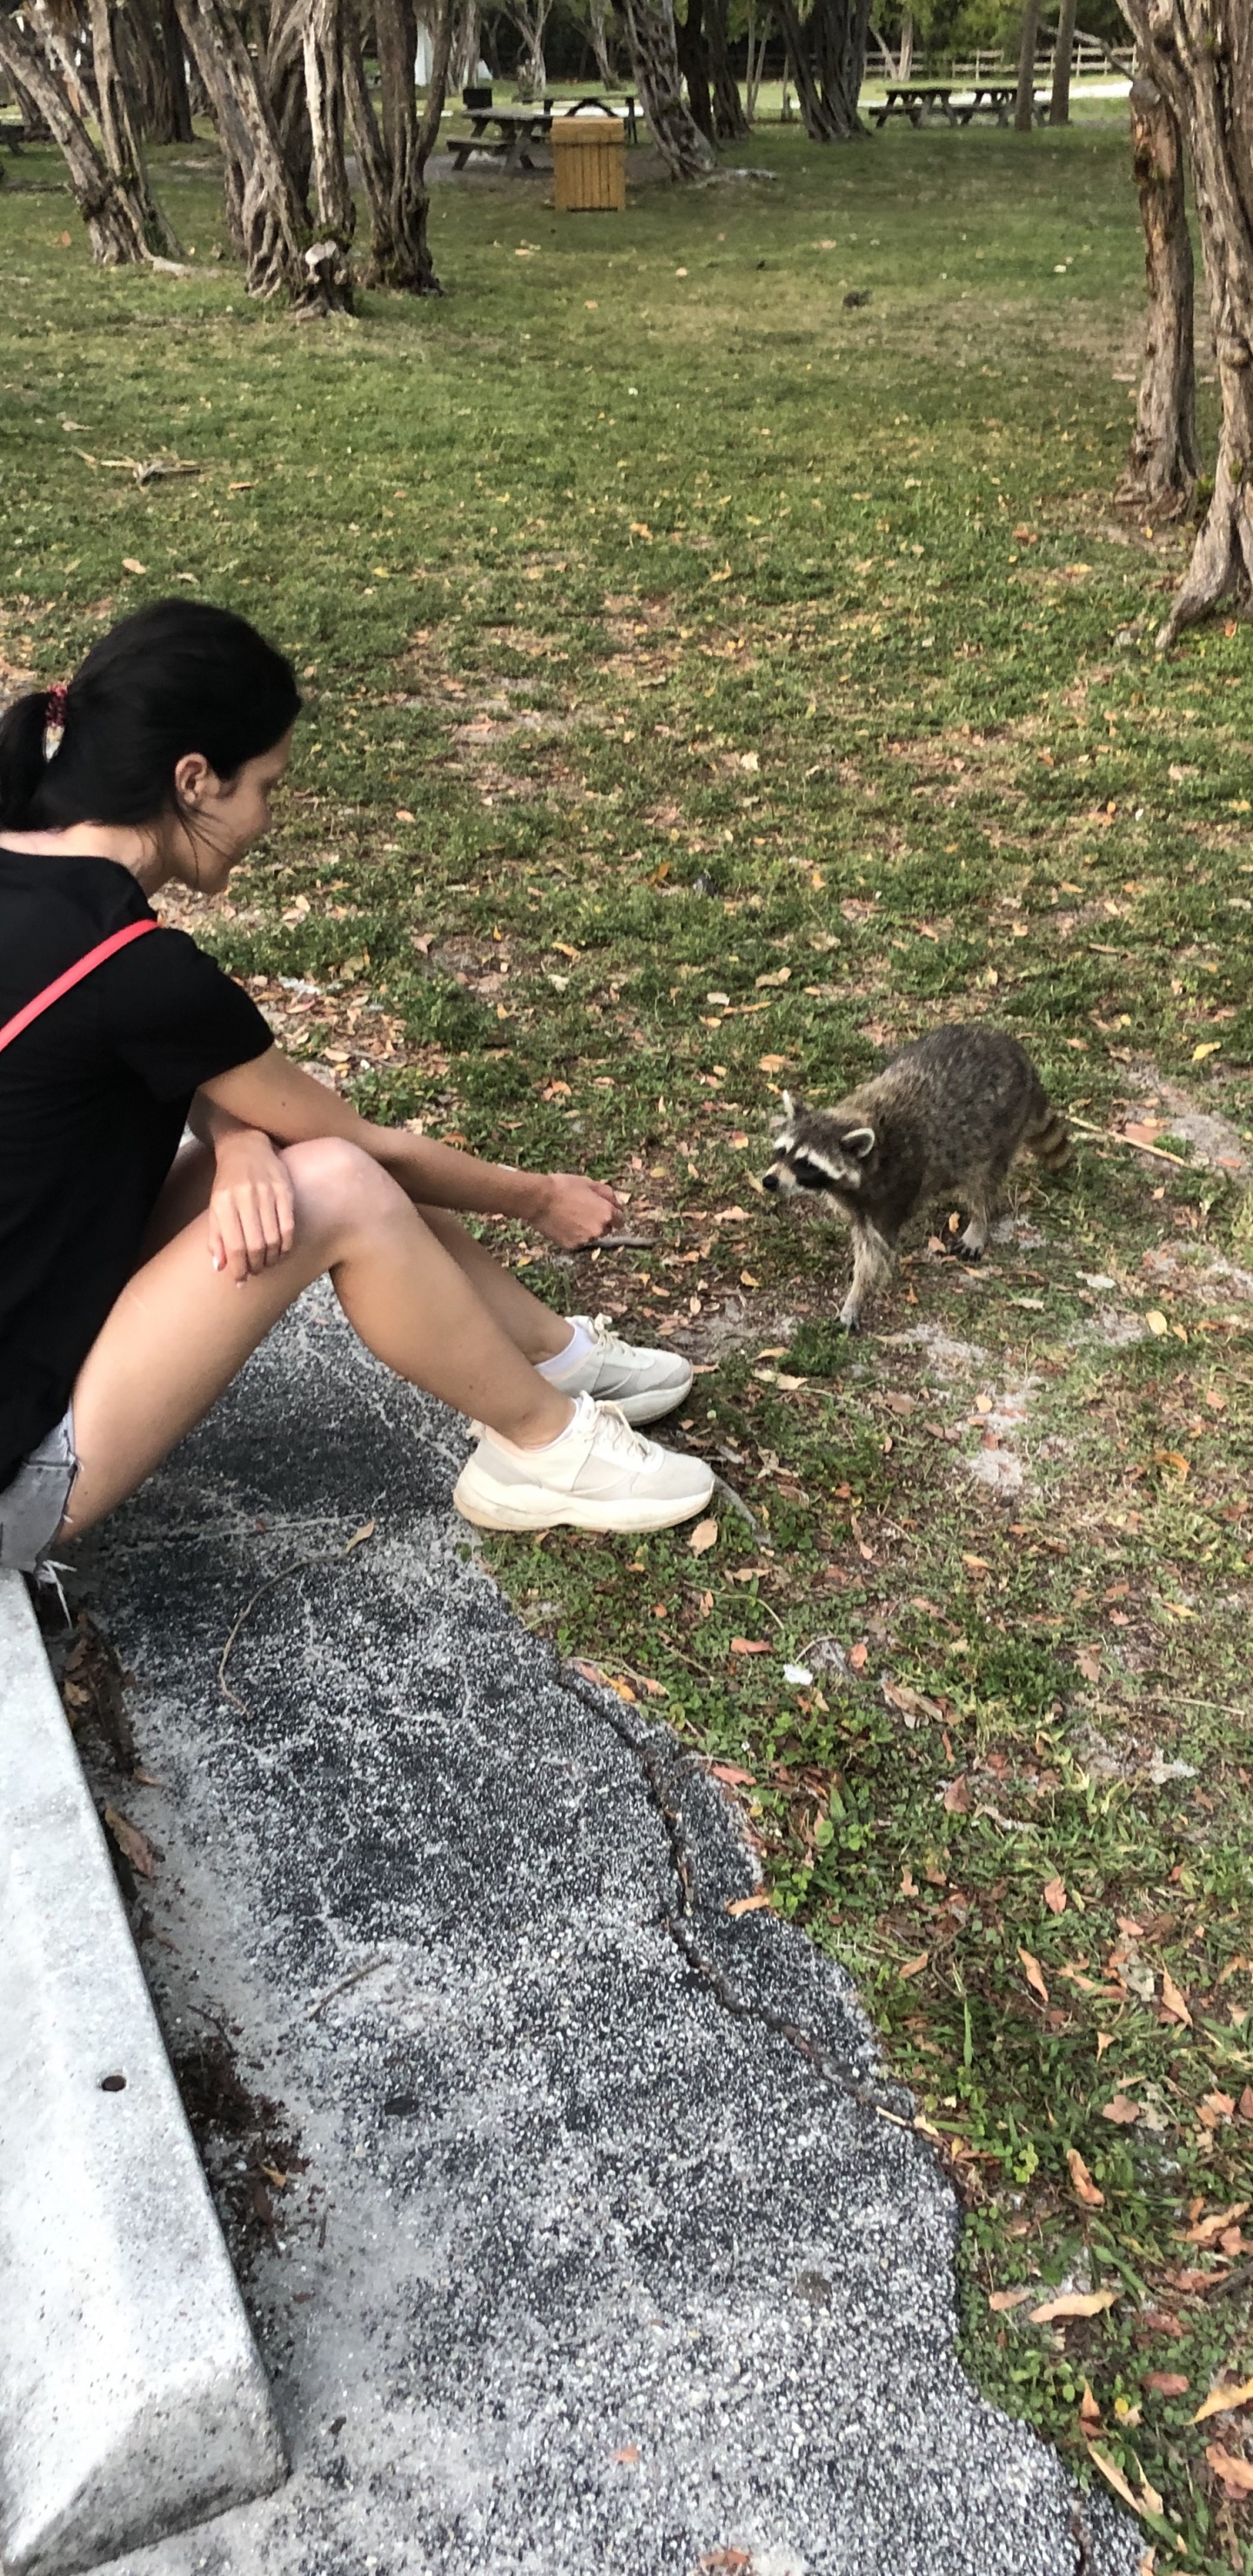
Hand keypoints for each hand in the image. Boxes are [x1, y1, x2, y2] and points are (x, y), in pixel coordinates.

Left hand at [208, 1130, 295, 1282]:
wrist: (245, 1147)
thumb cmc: (227, 1182)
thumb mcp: (215, 1207)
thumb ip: (216, 1237)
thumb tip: (220, 1267)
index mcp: (224, 1203)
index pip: (234, 1245)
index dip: (239, 1268)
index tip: (241, 1280)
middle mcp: (245, 1197)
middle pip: (255, 1245)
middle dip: (255, 1265)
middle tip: (255, 1272)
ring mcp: (267, 1192)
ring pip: (273, 1238)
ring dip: (271, 1258)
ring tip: (267, 1264)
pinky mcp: (285, 1189)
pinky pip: (288, 1225)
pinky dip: (286, 1244)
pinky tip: (281, 1251)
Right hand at [531, 1173, 622, 1248]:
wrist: (538, 1199)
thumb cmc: (563, 1187)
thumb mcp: (589, 1183)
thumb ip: (607, 1193)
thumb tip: (616, 1202)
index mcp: (606, 1213)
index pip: (620, 1220)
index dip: (612, 1215)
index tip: (603, 1210)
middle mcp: (599, 1230)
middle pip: (606, 1230)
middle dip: (599, 1223)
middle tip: (583, 1212)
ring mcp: (585, 1240)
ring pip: (591, 1237)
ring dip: (586, 1230)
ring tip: (570, 1217)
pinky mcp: (572, 1246)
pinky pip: (577, 1242)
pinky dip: (573, 1235)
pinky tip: (563, 1224)